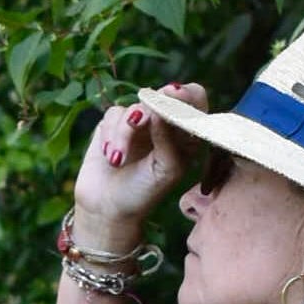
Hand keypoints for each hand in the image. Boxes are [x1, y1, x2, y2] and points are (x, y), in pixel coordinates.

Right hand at [71, 85, 205, 253]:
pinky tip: (111, 158)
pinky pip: (114, 114)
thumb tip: (160, 110)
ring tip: (118, 160)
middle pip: (166, 95)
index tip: (175, 96)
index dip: (187, 95)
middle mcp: (165, 124)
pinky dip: (111, 136)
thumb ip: (169, 140)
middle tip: (141, 120)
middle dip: (154, 106)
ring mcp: (139, 122)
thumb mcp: (166, 170)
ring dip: (124, 134)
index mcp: (186, 135)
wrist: (108, 208)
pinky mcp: (114, 123)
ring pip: (136, 108)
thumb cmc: (145, 193)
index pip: (195, 101)